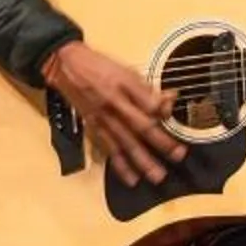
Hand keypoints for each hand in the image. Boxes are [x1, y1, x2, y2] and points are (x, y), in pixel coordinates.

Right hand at [39, 40, 182, 186]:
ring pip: (126, 143)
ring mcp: (104, 119)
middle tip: (178, 155)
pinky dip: (120, 166)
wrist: (66, 66)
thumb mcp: (126, 70)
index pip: (148, 103)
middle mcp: (114, 104)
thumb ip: (148, 89)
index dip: (164, 113)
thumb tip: (171, 99)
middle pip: (141, 127)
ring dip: (143, 161)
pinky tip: (132, 179)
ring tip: (158, 176)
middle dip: (161, 143)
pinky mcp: (94, 129)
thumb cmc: (99, 66)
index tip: (175, 120)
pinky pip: (109, 150)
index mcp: (124, 86)